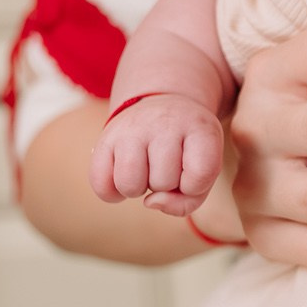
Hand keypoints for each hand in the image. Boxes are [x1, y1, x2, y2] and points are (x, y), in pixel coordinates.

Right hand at [90, 94, 220, 216]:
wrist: (163, 105)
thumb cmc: (187, 149)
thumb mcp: (204, 169)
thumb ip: (188, 201)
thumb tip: (150, 202)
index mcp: (200, 128)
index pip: (200, 175)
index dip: (195, 186)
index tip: (192, 170)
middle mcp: (165, 123)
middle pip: (163, 183)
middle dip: (166, 184)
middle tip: (166, 163)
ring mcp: (132, 128)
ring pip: (130, 185)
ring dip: (138, 189)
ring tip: (145, 170)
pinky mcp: (105, 138)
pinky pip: (101, 186)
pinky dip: (112, 193)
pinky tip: (125, 176)